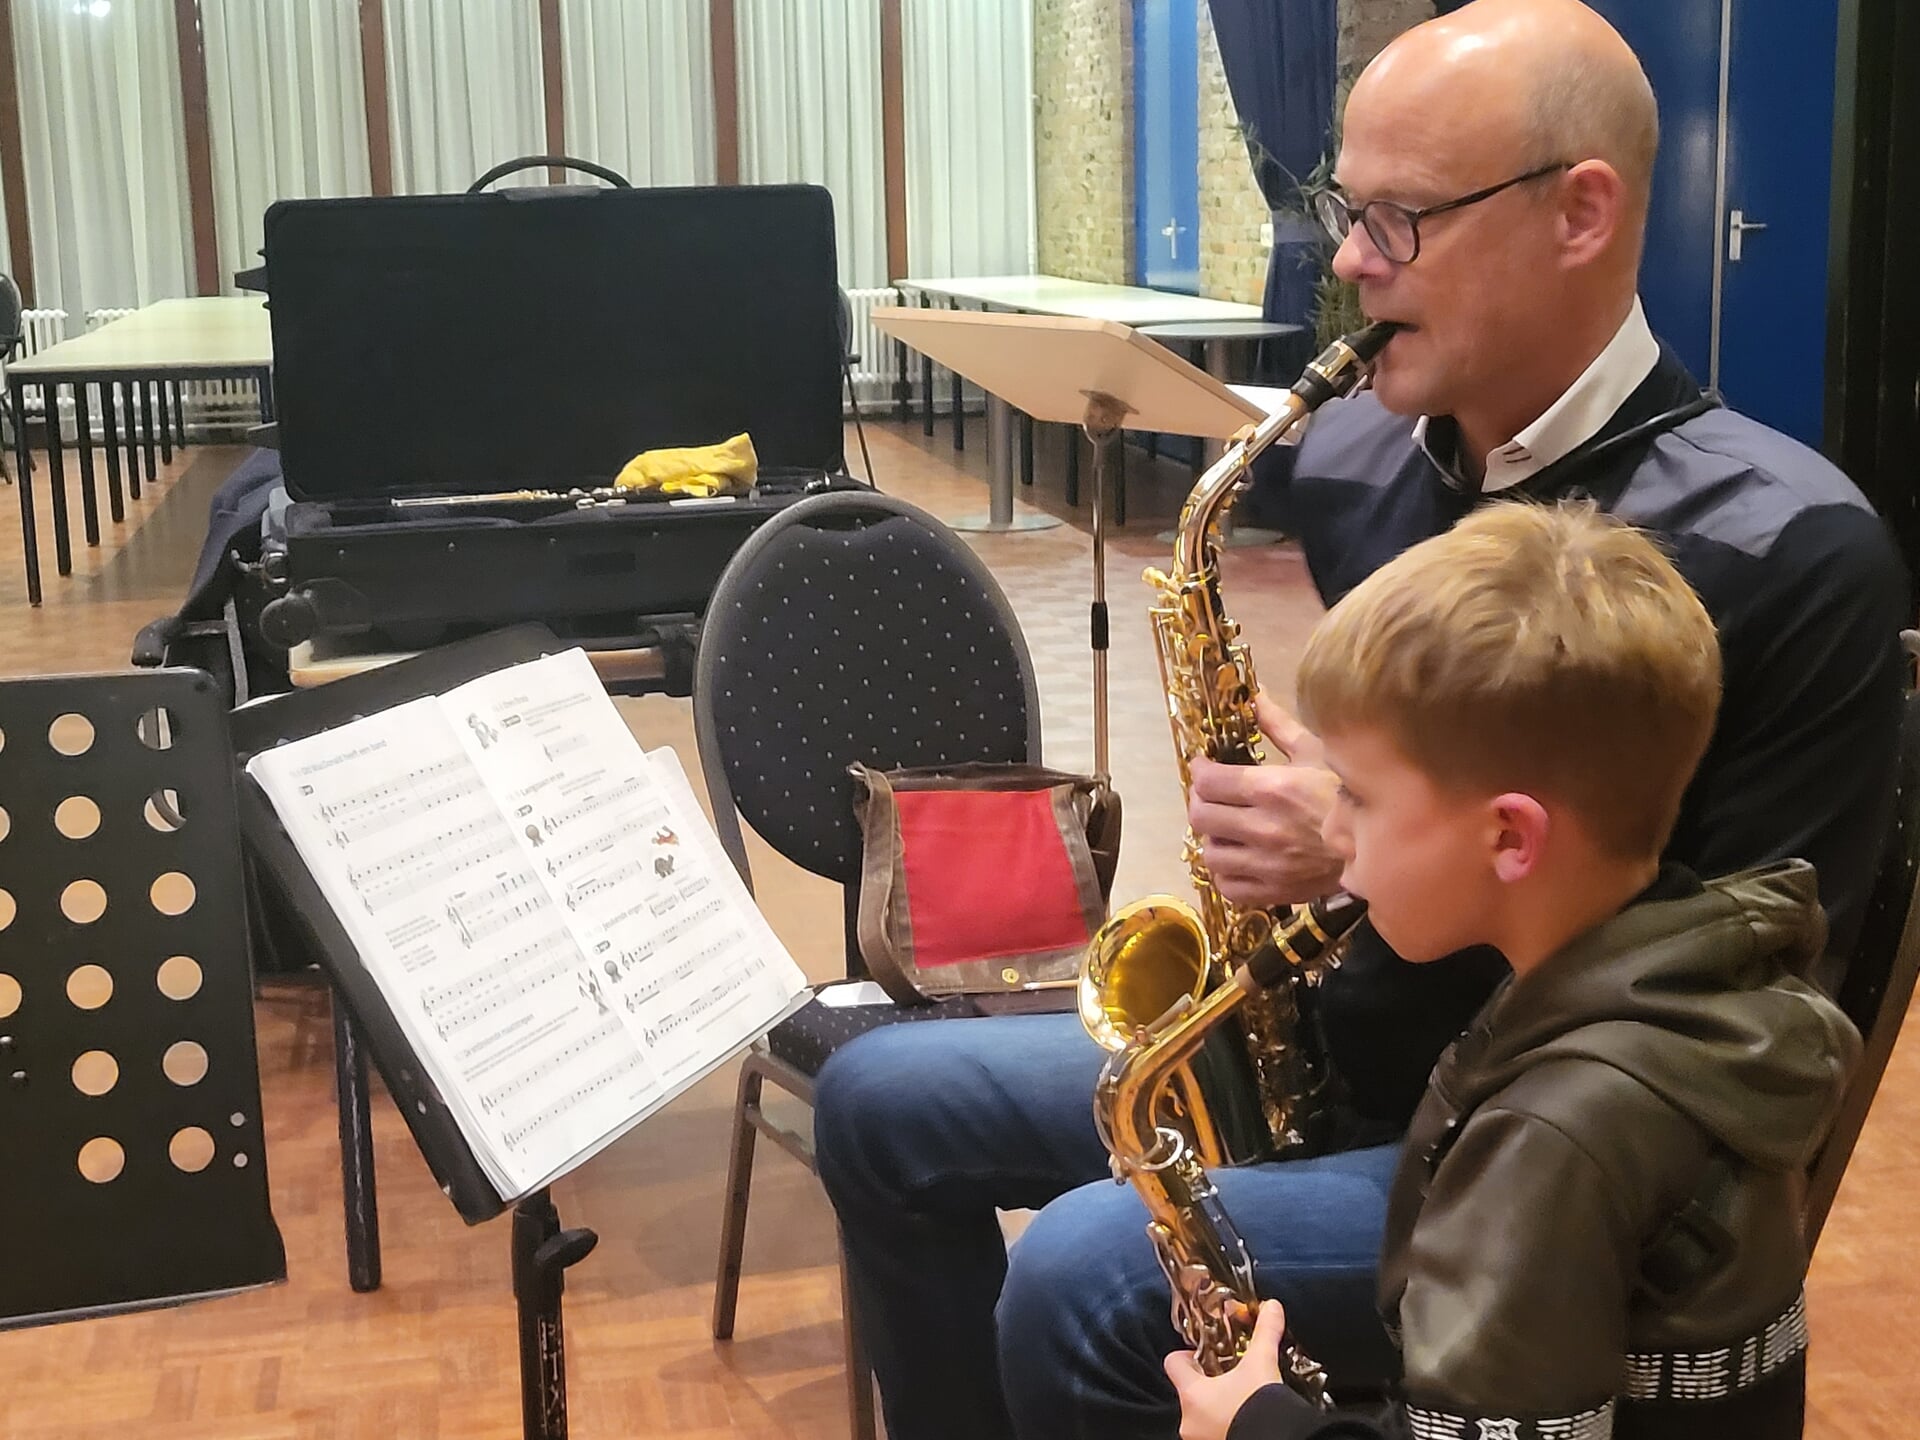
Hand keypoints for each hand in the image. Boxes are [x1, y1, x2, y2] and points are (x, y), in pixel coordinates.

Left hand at [1164, 1301, 1290, 1439]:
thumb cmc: (1259, 1408)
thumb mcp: (1262, 1365)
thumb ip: (1265, 1334)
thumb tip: (1272, 1307)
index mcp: (1192, 1394)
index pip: (1173, 1363)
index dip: (1188, 1355)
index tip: (1207, 1355)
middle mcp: (1188, 1421)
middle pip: (1189, 1391)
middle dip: (1207, 1385)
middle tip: (1231, 1379)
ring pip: (1200, 1416)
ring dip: (1215, 1408)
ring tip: (1240, 1402)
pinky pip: (1211, 1434)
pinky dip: (1223, 1426)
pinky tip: (1243, 1421)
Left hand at [1188, 696, 1343, 907]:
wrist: (1386, 842)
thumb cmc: (1351, 792)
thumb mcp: (1317, 751)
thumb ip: (1279, 726)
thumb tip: (1256, 696)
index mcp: (1273, 789)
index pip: (1209, 782)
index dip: (1200, 772)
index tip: (1204, 767)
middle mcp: (1265, 828)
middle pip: (1201, 816)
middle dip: (1201, 801)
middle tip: (1211, 795)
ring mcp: (1268, 864)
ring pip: (1211, 853)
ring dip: (1213, 838)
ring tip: (1225, 829)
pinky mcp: (1276, 891)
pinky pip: (1230, 887)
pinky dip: (1226, 872)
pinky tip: (1238, 858)